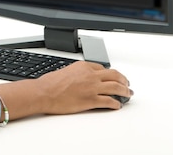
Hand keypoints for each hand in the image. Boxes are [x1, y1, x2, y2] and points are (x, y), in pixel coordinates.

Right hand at [0, 61, 132, 120]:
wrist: (44, 93)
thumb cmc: (50, 83)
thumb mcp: (64, 71)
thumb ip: (77, 73)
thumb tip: (81, 79)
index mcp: (83, 66)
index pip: (103, 68)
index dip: (111, 74)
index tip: (113, 77)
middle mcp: (90, 75)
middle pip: (114, 75)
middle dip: (123, 80)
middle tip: (126, 83)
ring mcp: (92, 88)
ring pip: (116, 87)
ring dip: (125, 91)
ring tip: (128, 94)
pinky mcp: (91, 100)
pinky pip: (109, 101)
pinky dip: (116, 104)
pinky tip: (117, 105)